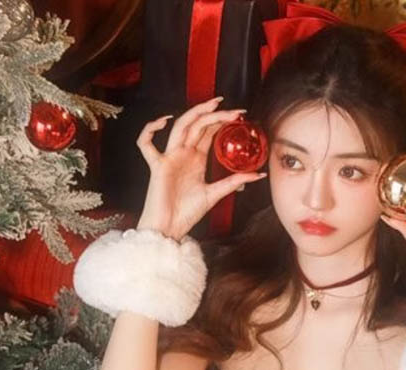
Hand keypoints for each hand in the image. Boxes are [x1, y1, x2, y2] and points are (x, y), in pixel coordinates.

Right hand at [136, 97, 267, 240]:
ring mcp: (169, 157)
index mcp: (196, 158)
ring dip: (195, 113)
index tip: (239, 115)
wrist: (171, 228)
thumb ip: (235, 182)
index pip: (208, 131)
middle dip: (215, 114)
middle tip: (233, 109)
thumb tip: (259, 174)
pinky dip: (150, 130)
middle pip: (198, 124)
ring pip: (180, 127)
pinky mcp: (157, 166)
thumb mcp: (216, 194)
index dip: (222, 120)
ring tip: (212, 105)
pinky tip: (163, 121)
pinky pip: (146, 145)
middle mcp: (183, 154)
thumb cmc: (187, 212)